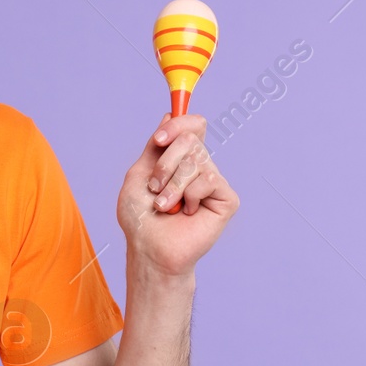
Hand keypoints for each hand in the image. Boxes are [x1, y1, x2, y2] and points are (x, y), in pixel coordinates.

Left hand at [116, 113, 238, 278]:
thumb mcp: (139, 173)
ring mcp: (213, 182)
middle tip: (155, 187)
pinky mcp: (226, 199)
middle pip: (191, 139)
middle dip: (165, 164)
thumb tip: (169, 116)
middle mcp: (200, 166)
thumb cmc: (141, 216)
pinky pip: (208, 180)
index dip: (178, 125)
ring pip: (196, 161)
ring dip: (172, 186)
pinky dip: (190, 196)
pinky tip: (187, 213)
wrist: (150, 248)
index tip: (159, 140)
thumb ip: (155, 146)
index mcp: (180, 158)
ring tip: (165, 206)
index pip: (192, 125)